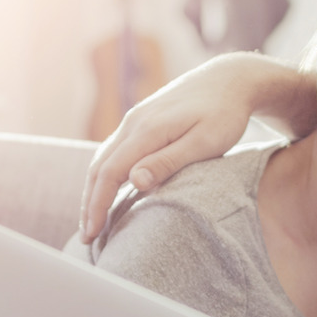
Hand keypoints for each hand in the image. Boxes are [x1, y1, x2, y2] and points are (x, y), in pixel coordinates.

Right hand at [78, 53, 316, 240]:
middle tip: (87, 237)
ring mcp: (135, 120)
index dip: (97, 205)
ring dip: (93, 190)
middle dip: (89, 203)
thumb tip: (134, 182)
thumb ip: (169, 161)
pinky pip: (114, 151)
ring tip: (92, 220)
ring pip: (103, 159)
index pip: (110, 172)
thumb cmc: (225, 114)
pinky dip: (105, 175)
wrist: (229, 79)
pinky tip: (108, 192)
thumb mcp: (205, 141)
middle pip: (99, 167)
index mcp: (148, 130)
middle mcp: (134, 123)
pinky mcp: (141, 121)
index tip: (92, 232)